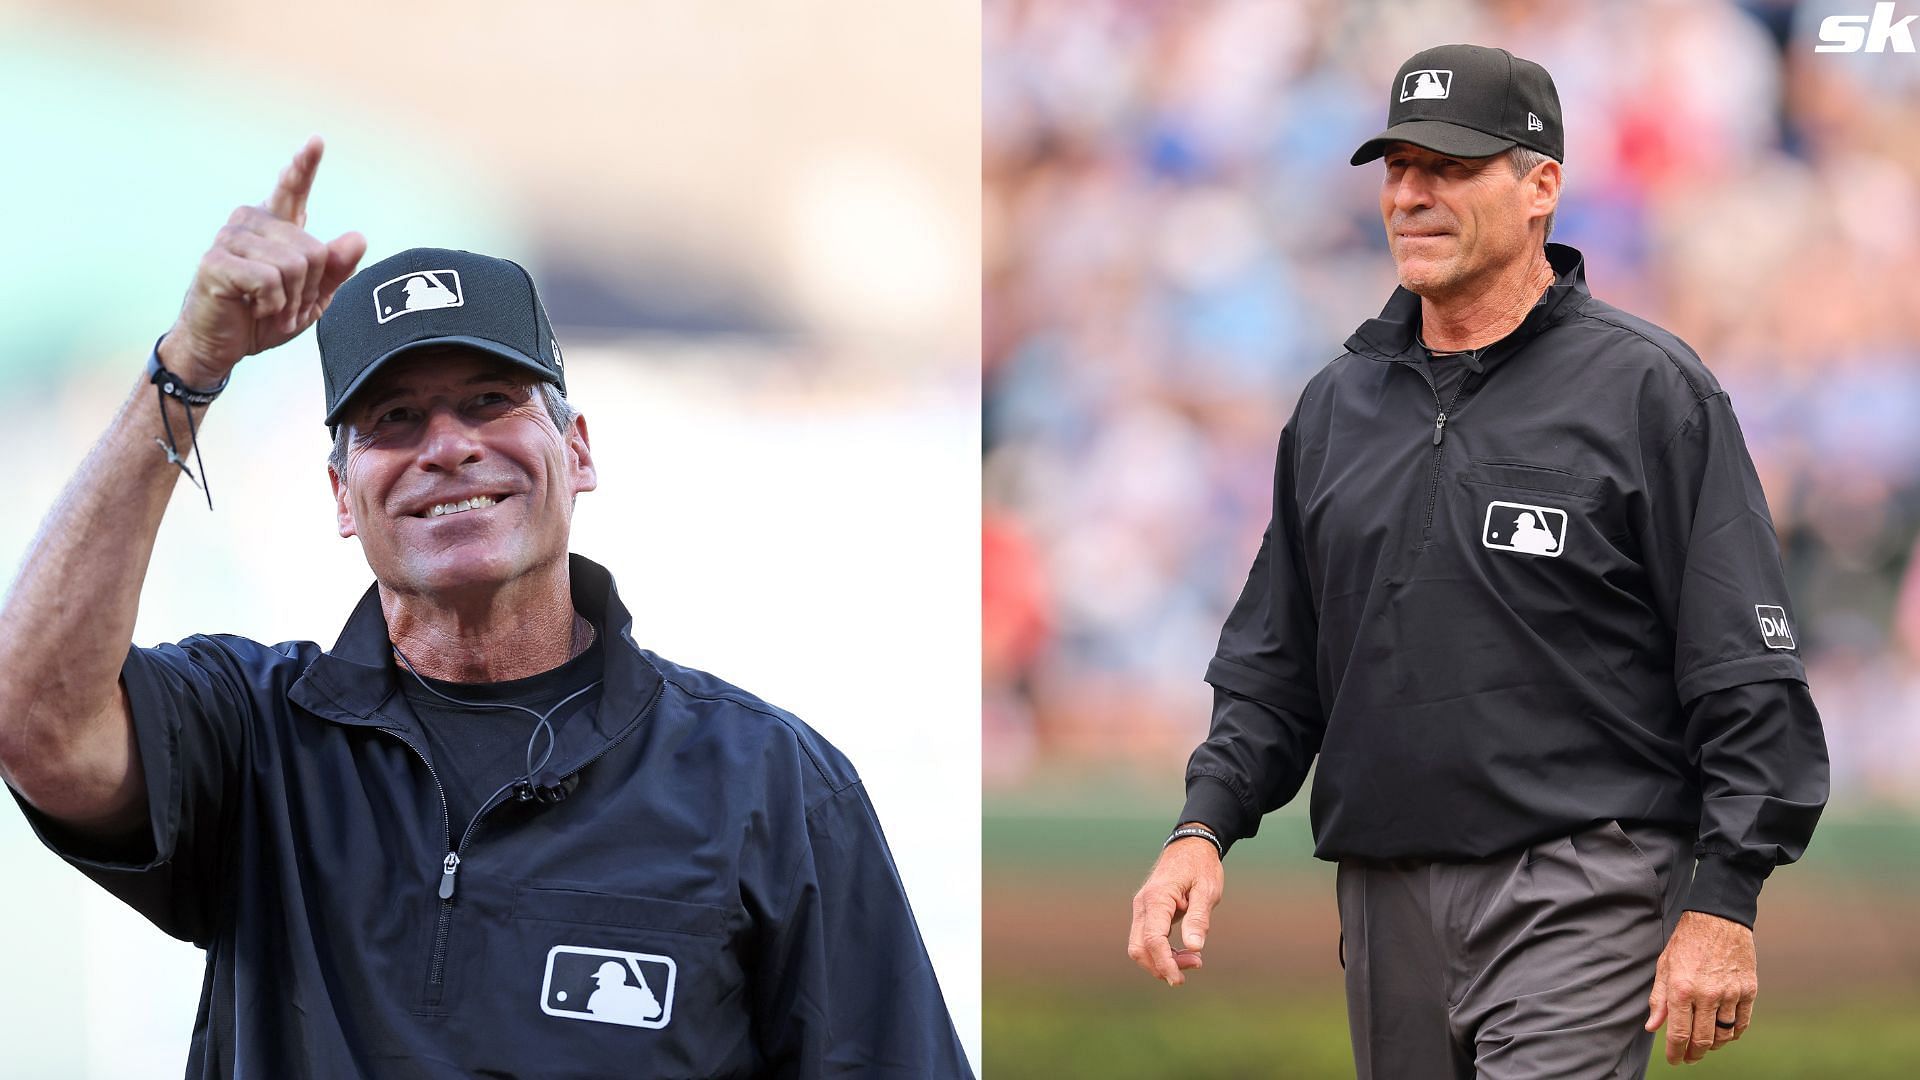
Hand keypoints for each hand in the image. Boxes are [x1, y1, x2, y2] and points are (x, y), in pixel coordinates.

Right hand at [160, 136, 366, 385]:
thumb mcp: (312, 297)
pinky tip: (256, 308)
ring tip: (271, 308)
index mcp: (275, 225)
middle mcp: (251, 222)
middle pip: (313, 250)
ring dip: (291, 299)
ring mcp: (230, 238)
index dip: (305, 166)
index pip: (293, 190)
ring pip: (294, 265)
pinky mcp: (216, 260)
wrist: (224, 346)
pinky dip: (273, 304)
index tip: (316, 141)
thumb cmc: (265, 316)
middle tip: (287, 305)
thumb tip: (358, 237)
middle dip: (310, 288)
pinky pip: (270, 279)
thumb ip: (336, 268)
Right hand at [1127, 829, 1223, 985]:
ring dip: (1163, 960)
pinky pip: (1148, 939)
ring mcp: (1143, 909)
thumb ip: (1199, 918)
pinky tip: (1185, 952)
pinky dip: (1163, 952)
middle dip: (1162, 966)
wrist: (1191, 846)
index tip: (1179, 979)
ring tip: (1194, 960)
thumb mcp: (1207, 890)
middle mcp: (1143, 905)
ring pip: (1141, 946)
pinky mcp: (1148, 913)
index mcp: (1157, 898)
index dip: (1164, 963)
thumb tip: (1194, 948)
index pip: (1153, 939)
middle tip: (1195, 965)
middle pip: (1139, 948)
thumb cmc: (1201, 866)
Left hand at [1645, 910, 1757, 1063]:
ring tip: (1704, 1045)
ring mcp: (1731, 993)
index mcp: (1682, 988)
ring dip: (1713, 1045)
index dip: (1675, 1052)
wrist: (1718, 919)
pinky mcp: (1748, 990)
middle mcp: (1707, 994)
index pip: (1679, 1033)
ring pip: (1724, 1035)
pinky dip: (1733, 1034)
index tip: (1674, 1059)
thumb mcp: (1664, 966)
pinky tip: (1724, 1035)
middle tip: (1689, 1057)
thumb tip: (1652, 1027)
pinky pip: (1742, 1023)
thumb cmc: (1687, 942)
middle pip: (1703, 1039)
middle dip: (1694, 1054)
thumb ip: (1659, 999)